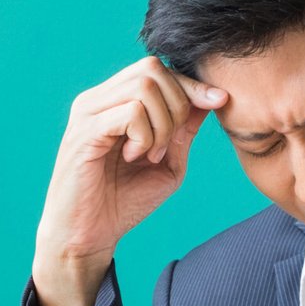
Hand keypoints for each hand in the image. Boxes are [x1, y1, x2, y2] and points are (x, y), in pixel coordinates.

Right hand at [32, 56, 227, 305]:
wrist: (88, 237)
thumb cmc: (123, 202)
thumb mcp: (168, 163)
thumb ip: (184, 130)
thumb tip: (212, 97)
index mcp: (114, 102)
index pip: (157, 70)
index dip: (191, 84)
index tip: (219, 101)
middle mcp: (98, 99)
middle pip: (152, 69)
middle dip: (177, 105)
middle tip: (168, 146)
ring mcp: (88, 112)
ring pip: (144, 86)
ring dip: (162, 124)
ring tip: (150, 155)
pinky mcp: (85, 131)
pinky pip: (131, 112)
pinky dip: (145, 136)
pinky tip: (135, 157)